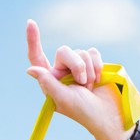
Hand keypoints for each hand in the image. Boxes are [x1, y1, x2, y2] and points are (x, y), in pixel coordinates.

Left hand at [24, 20, 126, 139]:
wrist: (109, 116)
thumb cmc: (84, 112)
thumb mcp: (64, 99)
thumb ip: (48, 83)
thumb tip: (30, 69)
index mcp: (51, 80)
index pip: (37, 57)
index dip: (33, 40)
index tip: (30, 23)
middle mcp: (62, 71)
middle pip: (63, 51)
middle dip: (77, 65)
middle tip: (83, 84)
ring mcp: (78, 67)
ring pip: (80, 51)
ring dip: (89, 70)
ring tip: (91, 87)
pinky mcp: (94, 63)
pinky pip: (93, 52)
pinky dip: (98, 65)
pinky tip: (99, 79)